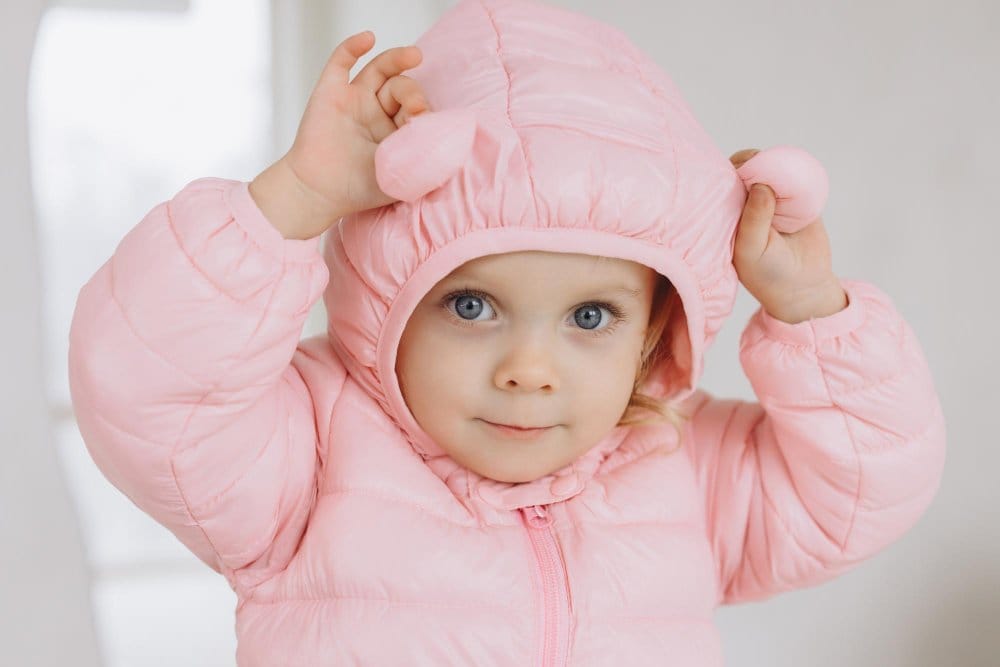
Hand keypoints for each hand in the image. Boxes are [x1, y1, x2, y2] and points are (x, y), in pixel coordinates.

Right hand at [257, 31, 432, 238]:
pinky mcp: (330, 93)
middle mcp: (377, 113)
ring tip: (414, 55)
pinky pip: (341, 62)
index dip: (423, 110)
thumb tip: (450, 142)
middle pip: (400, 88)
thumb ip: (426, 159)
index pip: (415, 109)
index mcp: (396, 132)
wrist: (318, 194)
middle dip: (411, 93)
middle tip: (415, 108)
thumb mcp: (403, 176)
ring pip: (379, 70)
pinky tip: (368, 38)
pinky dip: (353, 47)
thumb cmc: (359, 191)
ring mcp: (353, 101)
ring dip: (397, 59)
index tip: (424, 120)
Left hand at [729, 148, 847, 323]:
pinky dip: (798, 173)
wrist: (804, 286)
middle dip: (752, 161)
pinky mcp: (798, 200)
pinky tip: (798, 178)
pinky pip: (798, 179)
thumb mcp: (752, 250)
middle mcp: (748, 204)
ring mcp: (773, 200)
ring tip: (780, 173)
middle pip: (747, 170)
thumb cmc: (767, 273)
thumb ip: (754, 220)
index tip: (739, 168)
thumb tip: (761, 184)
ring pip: (772, 169)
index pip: (721, 183)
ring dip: (776, 164)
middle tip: (761, 164)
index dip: (727, 170)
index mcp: (728, 215)